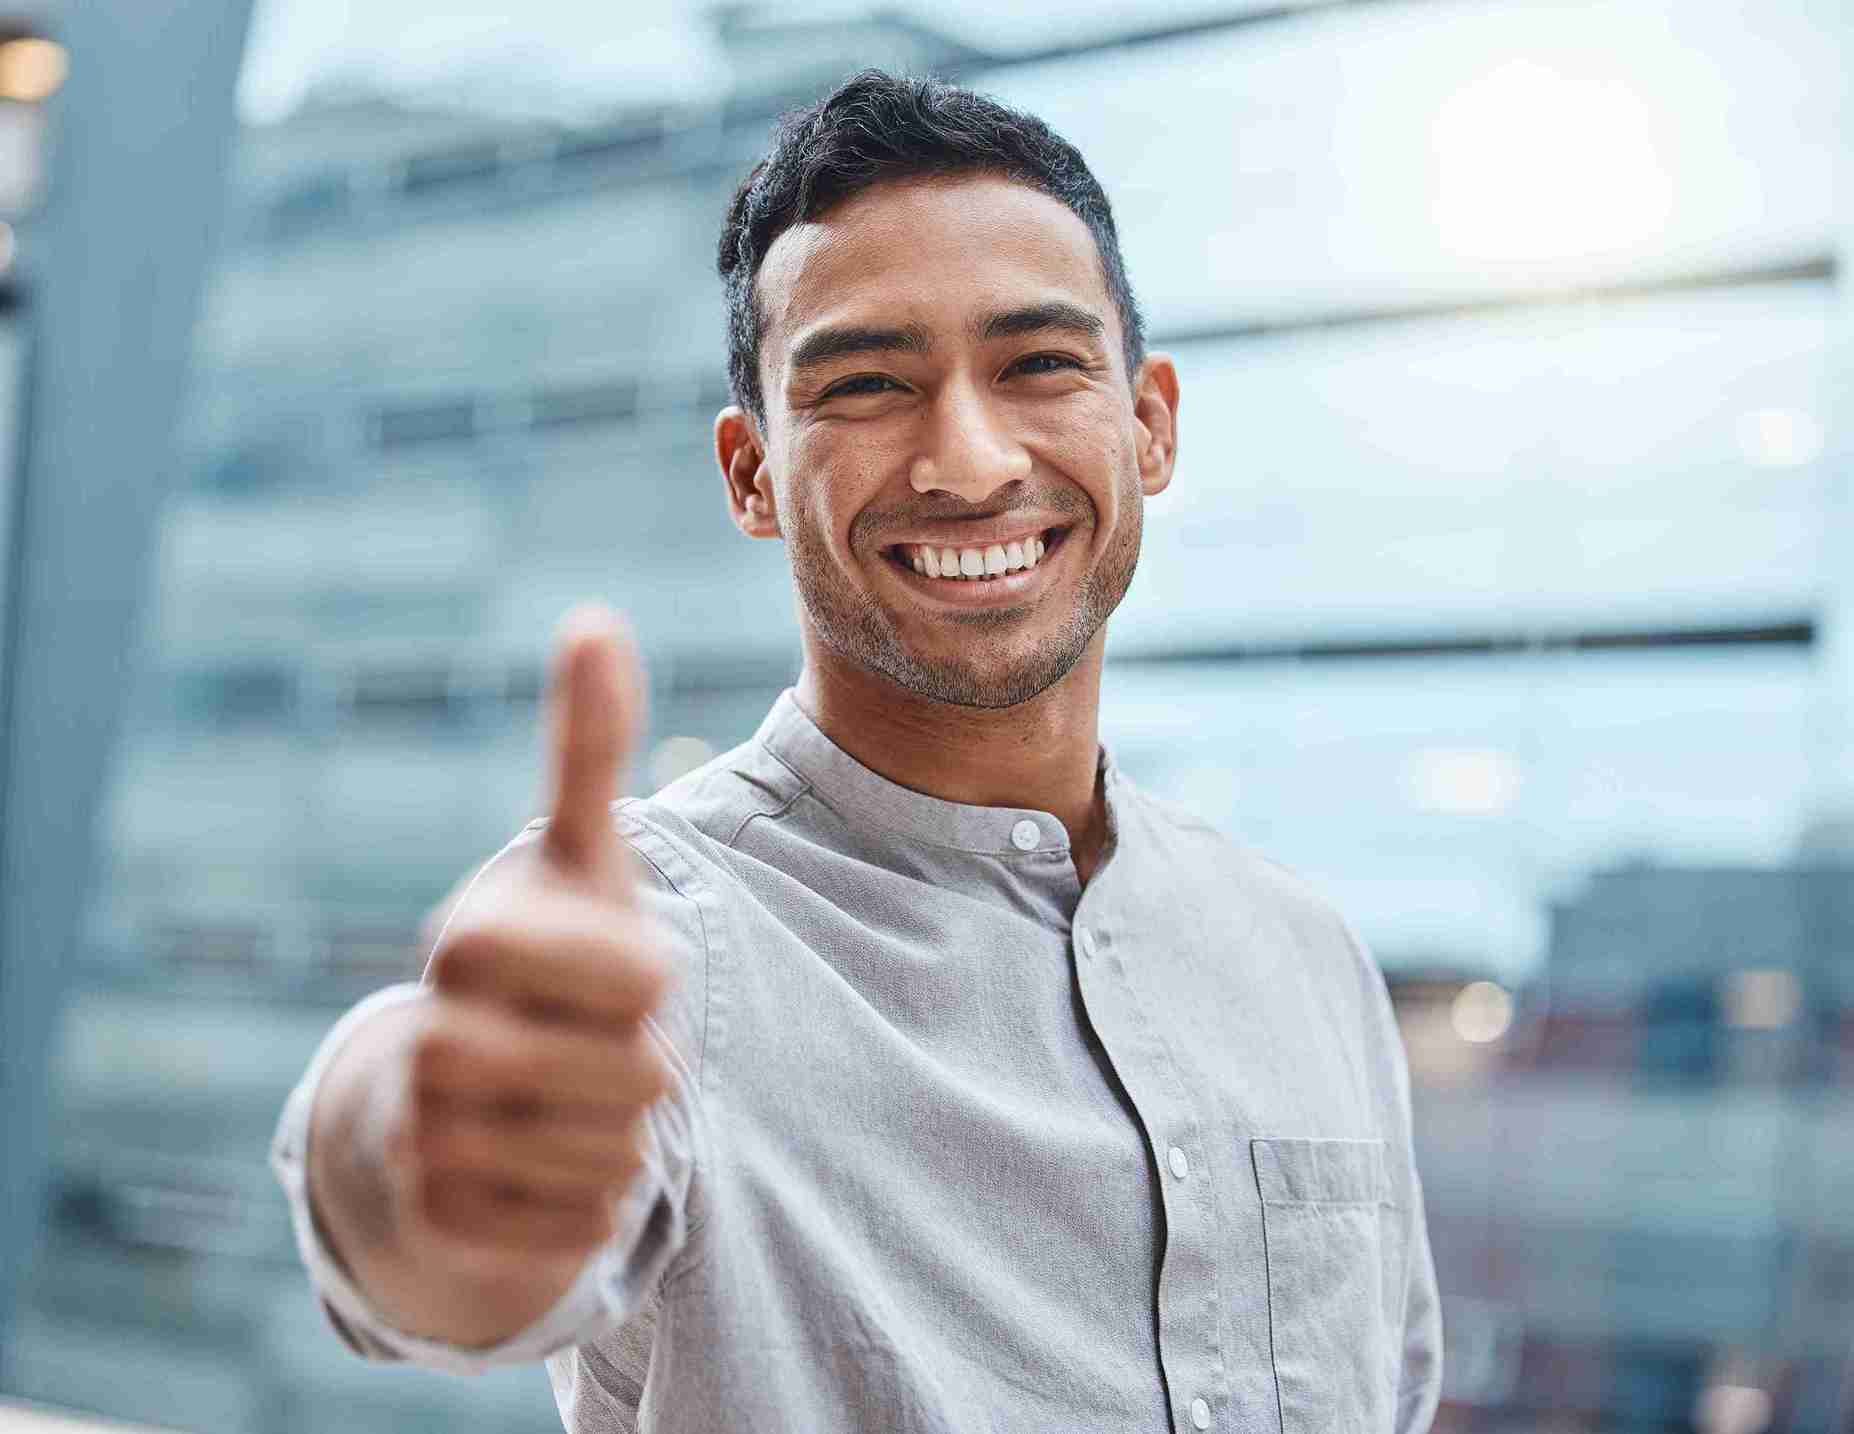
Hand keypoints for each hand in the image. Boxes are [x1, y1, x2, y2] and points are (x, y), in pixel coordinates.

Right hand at [385, 605, 675, 1292]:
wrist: (438, 1095)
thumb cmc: (537, 961)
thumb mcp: (575, 858)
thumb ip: (585, 748)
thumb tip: (594, 618)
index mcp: (471, 940)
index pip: (646, 980)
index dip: (650, 979)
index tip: (608, 968)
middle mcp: (434, 1039)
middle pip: (643, 1077)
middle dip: (642, 1063)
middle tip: (587, 1043)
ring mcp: (429, 1138)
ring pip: (622, 1157)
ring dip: (621, 1132)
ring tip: (566, 1098)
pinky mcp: (444, 1221)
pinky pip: (590, 1224)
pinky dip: (593, 1199)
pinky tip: (544, 1161)